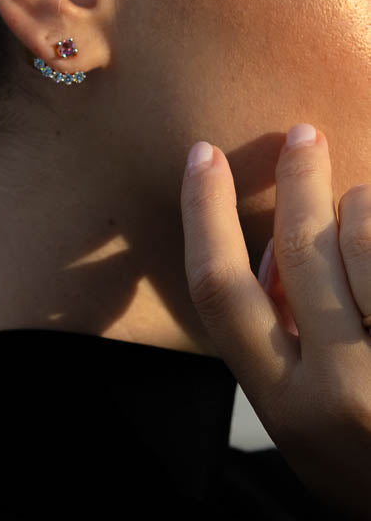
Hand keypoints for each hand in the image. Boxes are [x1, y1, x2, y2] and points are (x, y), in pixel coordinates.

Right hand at [180, 125, 370, 518]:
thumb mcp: (304, 422)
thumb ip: (279, 344)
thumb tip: (273, 249)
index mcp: (287, 407)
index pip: (222, 291)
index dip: (205, 213)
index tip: (204, 158)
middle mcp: (342, 390)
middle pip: (300, 249)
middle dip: (298, 177)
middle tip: (301, 136)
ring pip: (362, 241)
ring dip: (361, 205)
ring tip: (362, 199)